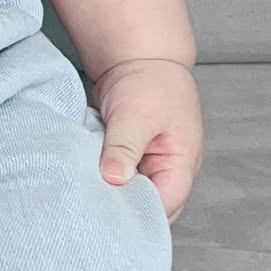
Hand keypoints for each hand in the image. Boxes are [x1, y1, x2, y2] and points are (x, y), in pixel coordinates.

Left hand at [91, 56, 202, 224]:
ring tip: (89, 193)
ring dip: (114, 193)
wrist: (139, 57)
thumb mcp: (135, 115)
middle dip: (125, 208)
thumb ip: (125, 149)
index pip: (166, 204)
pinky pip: (121, 179)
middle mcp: (170, 169)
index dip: (140, 213)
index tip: (109, 213)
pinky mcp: (133, 159)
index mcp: (182, 162)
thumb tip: (114, 180)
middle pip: (151, 206)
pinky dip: (106, 180)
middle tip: (94, 206)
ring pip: (134, 194)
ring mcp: (151, 165)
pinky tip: (88, 179)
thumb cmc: (149, 81)